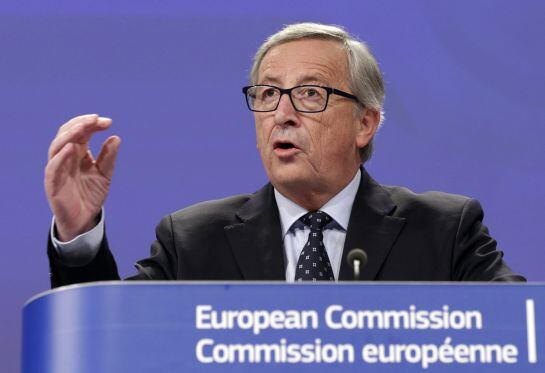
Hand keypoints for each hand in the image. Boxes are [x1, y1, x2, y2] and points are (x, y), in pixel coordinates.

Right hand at [45, 114, 120, 240]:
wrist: (84, 219)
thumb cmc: (91, 194)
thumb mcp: (104, 174)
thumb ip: (108, 157)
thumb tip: (116, 137)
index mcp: (77, 153)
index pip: (81, 132)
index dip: (92, 124)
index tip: (108, 122)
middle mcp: (65, 157)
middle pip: (67, 133)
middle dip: (81, 124)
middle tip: (96, 119)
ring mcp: (57, 169)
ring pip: (57, 146)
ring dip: (69, 134)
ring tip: (83, 127)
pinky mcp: (52, 183)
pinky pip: (53, 166)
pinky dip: (61, 155)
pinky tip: (72, 146)